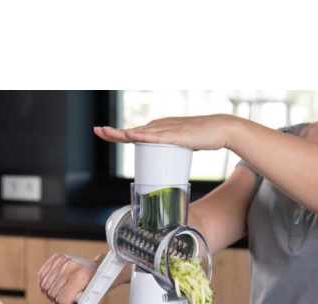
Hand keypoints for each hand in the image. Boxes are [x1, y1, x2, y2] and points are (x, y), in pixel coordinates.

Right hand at [38, 253, 99, 303]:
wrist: (100, 270)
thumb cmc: (96, 289)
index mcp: (81, 277)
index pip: (62, 300)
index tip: (76, 301)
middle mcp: (71, 266)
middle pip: (52, 293)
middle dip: (59, 299)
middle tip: (70, 296)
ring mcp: (63, 259)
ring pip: (44, 286)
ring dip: (52, 292)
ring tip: (64, 290)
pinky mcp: (57, 256)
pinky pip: (41, 276)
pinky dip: (46, 283)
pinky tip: (57, 284)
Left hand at [94, 114, 234, 150]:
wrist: (220, 130)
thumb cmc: (202, 137)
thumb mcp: (180, 145)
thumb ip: (171, 151)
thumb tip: (165, 163)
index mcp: (160, 129)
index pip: (135, 132)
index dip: (118, 133)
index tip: (103, 132)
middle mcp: (160, 126)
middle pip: (132, 131)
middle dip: (113, 132)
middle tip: (97, 130)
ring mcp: (167, 129)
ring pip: (140, 132)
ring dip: (122, 133)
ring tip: (106, 132)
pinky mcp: (176, 135)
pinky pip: (156, 137)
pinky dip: (142, 136)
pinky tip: (131, 136)